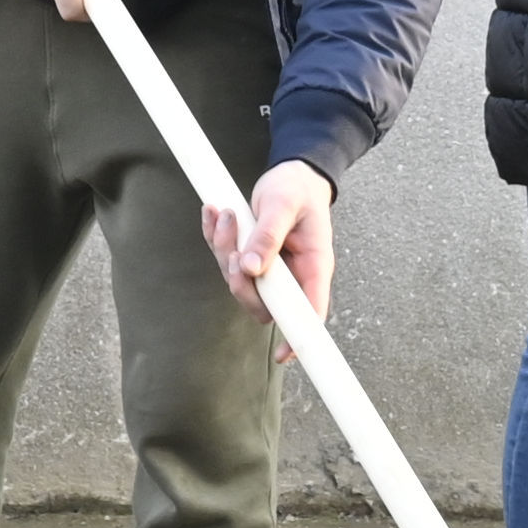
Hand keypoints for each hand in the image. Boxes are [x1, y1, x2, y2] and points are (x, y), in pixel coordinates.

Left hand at [208, 158, 333, 325]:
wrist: (293, 173)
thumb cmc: (297, 188)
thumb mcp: (283, 204)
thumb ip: (268, 236)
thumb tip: (251, 269)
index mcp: (314, 265)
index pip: (311, 312)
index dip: (299, 337)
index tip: (284, 355)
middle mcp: (293, 274)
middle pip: (264, 303)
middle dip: (240, 280)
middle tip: (233, 244)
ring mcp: (271, 269)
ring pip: (241, 282)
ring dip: (224, 251)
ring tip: (224, 214)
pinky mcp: (252, 257)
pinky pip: (228, 261)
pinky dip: (216, 238)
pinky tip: (213, 213)